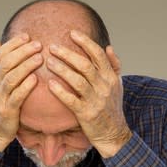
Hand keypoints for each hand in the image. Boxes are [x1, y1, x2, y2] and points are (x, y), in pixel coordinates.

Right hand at [0, 34, 42, 151]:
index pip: (0, 54)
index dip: (13, 44)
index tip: (27, 36)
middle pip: (6, 63)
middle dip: (22, 52)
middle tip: (38, 45)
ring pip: (11, 78)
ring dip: (26, 66)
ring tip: (40, 58)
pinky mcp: (6, 111)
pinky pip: (16, 96)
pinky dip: (26, 86)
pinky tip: (35, 79)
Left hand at [46, 30, 132, 157]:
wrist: (114, 133)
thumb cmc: (112, 107)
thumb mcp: (118, 85)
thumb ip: (114, 66)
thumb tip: (108, 47)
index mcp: (111, 77)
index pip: (98, 54)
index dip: (85, 42)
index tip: (71, 33)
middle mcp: (104, 87)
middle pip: (85, 65)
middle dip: (68, 54)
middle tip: (52, 47)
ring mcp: (95, 101)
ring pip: (78, 80)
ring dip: (62, 70)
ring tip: (48, 62)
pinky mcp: (86, 114)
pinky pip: (71, 100)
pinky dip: (60, 91)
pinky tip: (49, 84)